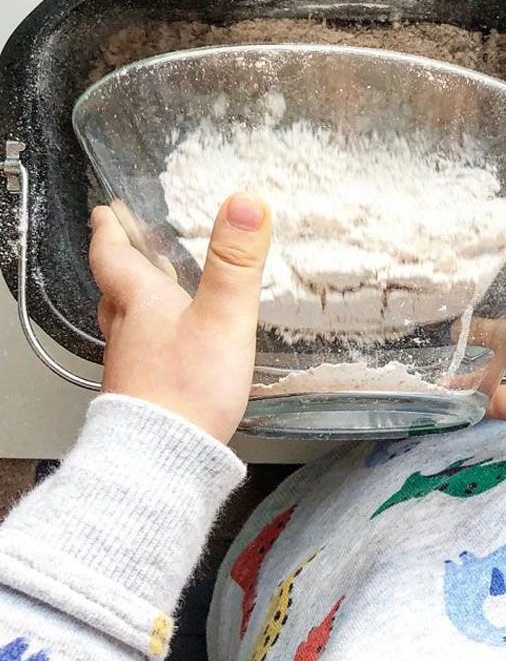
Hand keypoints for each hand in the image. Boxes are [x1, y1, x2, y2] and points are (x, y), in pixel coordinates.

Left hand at [89, 195, 271, 442]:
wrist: (165, 457)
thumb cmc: (188, 388)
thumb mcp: (223, 316)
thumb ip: (236, 262)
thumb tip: (244, 204)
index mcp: (142, 303)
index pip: (114, 257)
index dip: (110, 232)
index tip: (104, 213)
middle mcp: (129, 331)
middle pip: (117, 290)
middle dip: (122, 266)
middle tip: (126, 249)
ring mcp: (134, 365)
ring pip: (128, 323)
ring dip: (136, 303)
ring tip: (153, 294)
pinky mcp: (147, 393)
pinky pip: (144, 355)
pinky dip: (154, 340)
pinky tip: (174, 350)